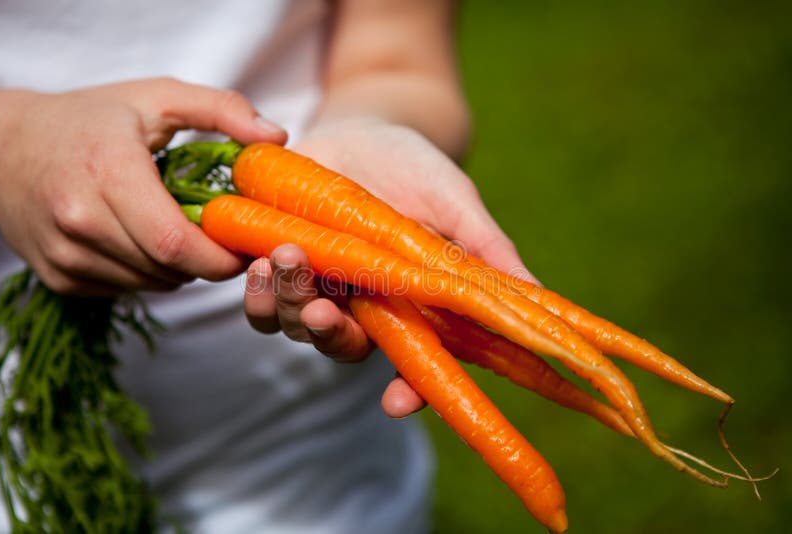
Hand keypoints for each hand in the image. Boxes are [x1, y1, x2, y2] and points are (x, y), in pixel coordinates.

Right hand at [0, 78, 286, 294]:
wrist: (3, 147)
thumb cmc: (89, 119)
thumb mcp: (157, 97)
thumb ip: (222, 109)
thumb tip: (277, 137)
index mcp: (108, 172)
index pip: (176, 242)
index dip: (220, 255)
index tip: (245, 243)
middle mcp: (80, 220)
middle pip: (169, 268)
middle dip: (207, 261)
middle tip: (222, 237)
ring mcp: (66, 255)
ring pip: (152, 283)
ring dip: (180, 267)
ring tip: (179, 229)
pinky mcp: (60, 277)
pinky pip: (127, 287)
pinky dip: (149, 271)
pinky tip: (142, 237)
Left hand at [243, 117, 537, 417]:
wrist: (368, 129)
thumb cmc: (420, 171)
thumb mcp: (457, 204)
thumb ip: (486, 248)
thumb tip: (538, 295)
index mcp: (409, 306)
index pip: (413, 364)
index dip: (409, 390)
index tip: (398, 400)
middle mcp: (361, 306)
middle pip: (342, 345)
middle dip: (329, 335)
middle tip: (323, 311)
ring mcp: (318, 285)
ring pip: (294, 323)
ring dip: (285, 304)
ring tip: (284, 261)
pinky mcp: (278, 258)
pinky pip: (260, 292)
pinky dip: (253, 286)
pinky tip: (254, 261)